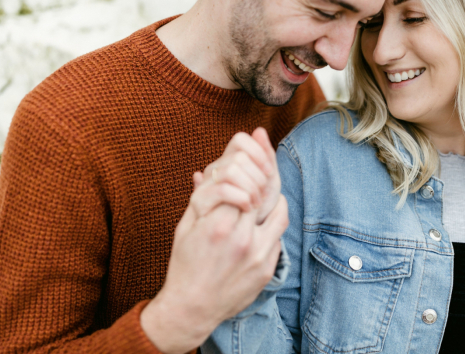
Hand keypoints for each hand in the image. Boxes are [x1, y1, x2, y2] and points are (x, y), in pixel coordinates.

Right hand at [140, 129, 288, 353]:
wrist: (192, 308)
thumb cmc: (184, 263)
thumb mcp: (185, 226)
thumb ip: (200, 195)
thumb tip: (205, 169)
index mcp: (217, 225)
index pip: (240, 179)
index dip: (244, 164)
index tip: (243, 157)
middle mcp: (241, 238)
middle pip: (263, 189)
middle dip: (260, 172)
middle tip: (258, 162)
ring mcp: (258, 255)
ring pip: (279, 208)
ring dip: (272, 194)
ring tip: (263, 186)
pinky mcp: (267, 267)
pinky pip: (279, 232)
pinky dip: (273, 218)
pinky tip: (263, 214)